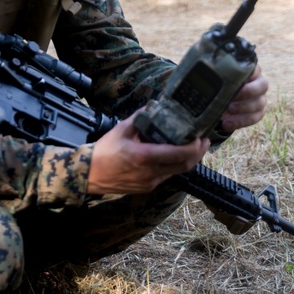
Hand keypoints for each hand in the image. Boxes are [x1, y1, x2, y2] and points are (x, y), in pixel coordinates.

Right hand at [87, 110, 209, 194]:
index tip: (202, 137)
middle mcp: (151, 172)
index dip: (195, 147)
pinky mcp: (147, 187)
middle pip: (184, 166)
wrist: (88, 174)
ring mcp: (150, 182)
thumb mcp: (122, 129)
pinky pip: (166, 176)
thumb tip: (155, 105)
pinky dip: (174, 166)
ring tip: (193, 147)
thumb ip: (141, 116)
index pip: (179, 154)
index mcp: (145, 156)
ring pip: (177, 172)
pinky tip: (174, 156)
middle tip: (204, 141)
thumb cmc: (104, 151)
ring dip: (187, 160)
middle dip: (198, 154)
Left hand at [219, 64, 268, 132]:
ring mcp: (260, 98)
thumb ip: (217, 75)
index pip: (255, 68)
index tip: (235, 78)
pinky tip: (226, 124)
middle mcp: (258, 83)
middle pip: (263, 85)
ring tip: (227, 110)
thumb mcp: (217, 79)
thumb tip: (207, 74)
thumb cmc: (218, 85)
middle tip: (233, 96)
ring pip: (260, 103)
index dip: (249, 73)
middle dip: (249, 91)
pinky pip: (256, 117)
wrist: (218, 102)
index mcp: (250, 71)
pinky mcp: (258, 112)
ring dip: (244, 108)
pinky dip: (241, 122)